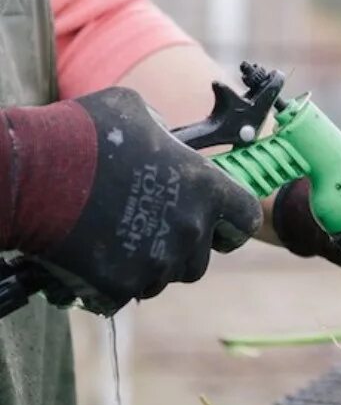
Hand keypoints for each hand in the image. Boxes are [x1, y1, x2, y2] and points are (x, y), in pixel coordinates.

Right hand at [0, 87, 262, 313]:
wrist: (31, 175)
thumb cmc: (83, 135)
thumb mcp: (136, 112)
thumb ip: (163, 134)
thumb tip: (164, 141)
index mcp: (205, 188)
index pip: (246, 218)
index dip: (233, 223)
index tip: (218, 223)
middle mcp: (190, 229)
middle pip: (201, 258)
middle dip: (181, 249)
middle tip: (150, 230)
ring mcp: (158, 261)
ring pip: (165, 277)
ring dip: (150, 266)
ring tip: (117, 240)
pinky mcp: (124, 285)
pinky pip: (129, 291)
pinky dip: (114, 281)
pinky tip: (94, 257)